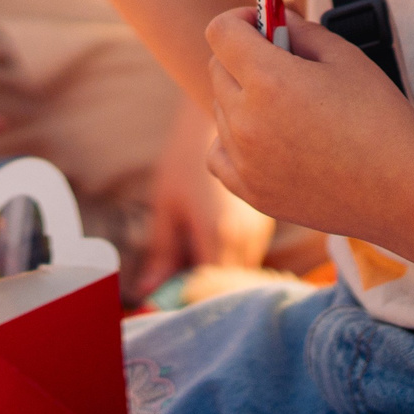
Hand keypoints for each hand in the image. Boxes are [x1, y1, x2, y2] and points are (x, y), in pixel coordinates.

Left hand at [140, 104, 274, 293]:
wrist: (215, 119)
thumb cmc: (183, 157)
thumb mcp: (166, 205)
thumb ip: (160, 252)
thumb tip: (147, 290)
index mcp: (219, 235)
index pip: (205, 289)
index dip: (184, 294)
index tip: (163, 292)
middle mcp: (247, 237)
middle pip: (226, 285)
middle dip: (201, 285)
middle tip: (174, 271)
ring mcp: (261, 230)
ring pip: (240, 272)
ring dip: (218, 270)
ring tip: (192, 248)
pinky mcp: (266, 221)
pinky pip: (249, 254)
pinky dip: (230, 254)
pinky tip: (211, 233)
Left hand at [202, 9, 413, 241]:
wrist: (404, 192)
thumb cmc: (382, 122)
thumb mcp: (346, 58)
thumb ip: (301, 31)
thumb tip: (276, 20)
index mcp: (269, 81)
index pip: (221, 31)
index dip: (241, 17)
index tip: (261, 22)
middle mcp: (246, 121)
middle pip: (217, 68)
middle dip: (243, 55)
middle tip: (280, 61)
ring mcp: (245, 161)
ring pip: (220, 110)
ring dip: (242, 97)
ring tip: (286, 105)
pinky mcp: (252, 192)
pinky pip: (218, 154)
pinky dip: (232, 141)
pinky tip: (263, 137)